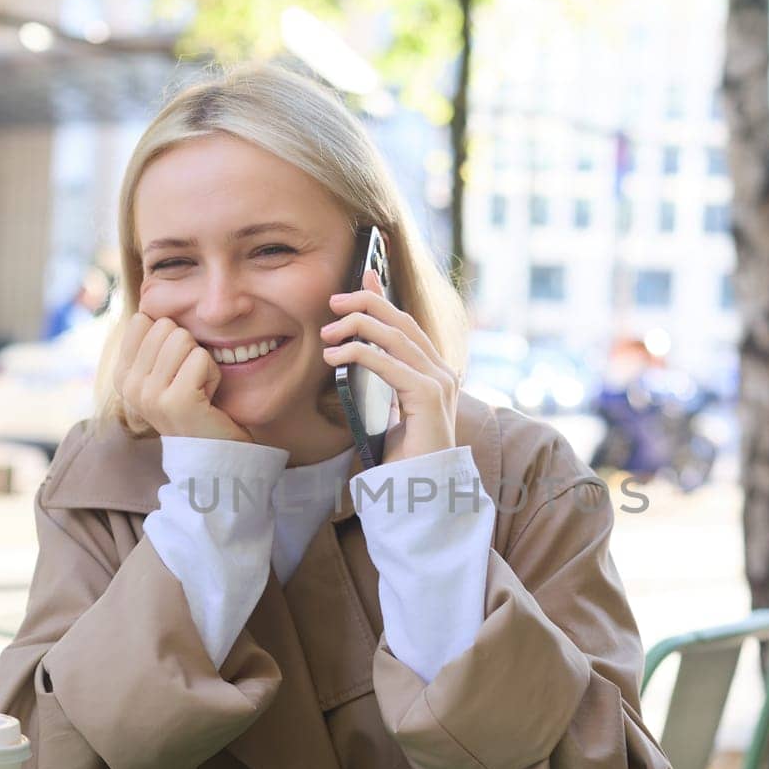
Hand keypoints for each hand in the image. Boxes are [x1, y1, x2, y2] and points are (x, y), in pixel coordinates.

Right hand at [112, 313, 252, 442]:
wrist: (215, 454)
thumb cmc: (197, 405)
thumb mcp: (166, 370)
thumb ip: (153, 341)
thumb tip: (149, 301)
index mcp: (122, 375)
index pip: (145, 320)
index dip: (171, 338)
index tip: (176, 370)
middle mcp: (129, 385)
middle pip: (165, 326)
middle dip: (189, 349)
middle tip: (191, 382)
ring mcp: (149, 395)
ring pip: (182, 338)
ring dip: (202, 362)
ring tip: (199, 390)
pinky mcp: (175, 401)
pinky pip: (201, 357)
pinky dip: (213, 374)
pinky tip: (208, 399)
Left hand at [321, 269, 458, 464]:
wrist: (420, 493)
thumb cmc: (402, 460)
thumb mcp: (387, 413)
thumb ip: (381, 386)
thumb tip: (357, 359)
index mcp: (435, 374)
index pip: (408, 325)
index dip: (385, 298)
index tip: (365, 275)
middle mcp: (442, 374)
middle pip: (403, 322)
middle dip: (367, 304)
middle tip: (333, 301)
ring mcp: (440, 383)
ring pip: (396, 337)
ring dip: (356, 327)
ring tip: (327, 332)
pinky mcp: (429, 397)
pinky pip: (389, 364)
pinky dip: (359, 354)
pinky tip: (335, 356)